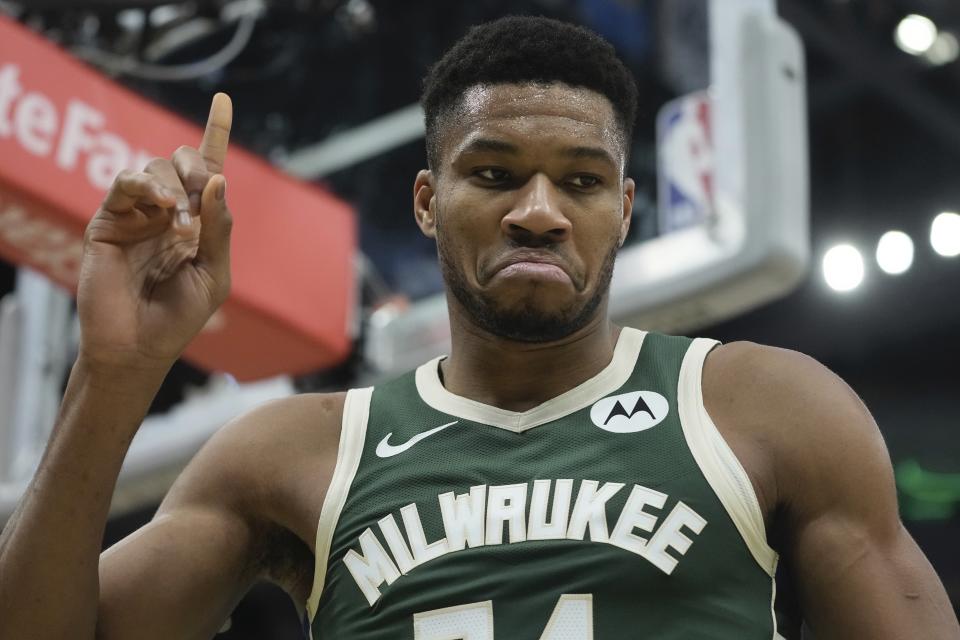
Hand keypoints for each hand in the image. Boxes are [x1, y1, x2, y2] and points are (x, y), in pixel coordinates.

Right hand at [77, 93, 233, 370]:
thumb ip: (219, 228)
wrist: (138, 345)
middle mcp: (168, 212)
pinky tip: (160, 206)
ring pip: (154, 167)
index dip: (215, 133)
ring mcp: (137, 215)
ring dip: (172, 184)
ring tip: (176, 218)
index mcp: (198, 223)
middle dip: (195, 168)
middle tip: (196, 200)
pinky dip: (144, 185)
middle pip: (182, 161)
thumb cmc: (179, 317)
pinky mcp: (108, 221)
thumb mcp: (214, 274)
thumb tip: (219, 179)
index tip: (224, 100)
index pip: (208, 171)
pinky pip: (124, 184)